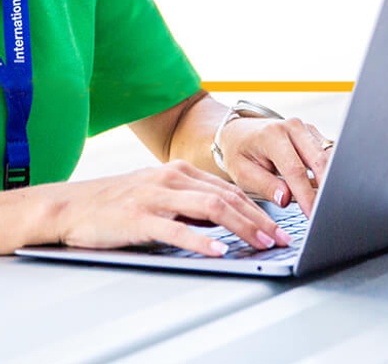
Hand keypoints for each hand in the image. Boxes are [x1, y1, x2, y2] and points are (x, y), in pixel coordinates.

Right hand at [46, 161, 293, 256]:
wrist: (72, 205)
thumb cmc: (118, 203)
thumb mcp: (160, 193)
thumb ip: (190, 202)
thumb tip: (226, 220)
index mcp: (181, 172)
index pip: (230, 190)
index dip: (258, 209)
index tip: (279, 226)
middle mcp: (173, 179)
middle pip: (227, 198)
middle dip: (260, 219)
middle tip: (280, 238)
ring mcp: (157, 196)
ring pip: (211, 208)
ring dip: (242, 227)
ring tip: (261, 243)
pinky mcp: (140, 217)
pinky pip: (177, 229)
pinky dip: (201, 240)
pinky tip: (219, 250)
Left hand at [219, 116, 332, 216]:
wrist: (240, 132)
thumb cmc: (240, 153)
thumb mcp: (242, 173)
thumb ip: (265, 185)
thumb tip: (285, 199)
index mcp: (272, 135)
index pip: (295, 169)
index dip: (305, 195)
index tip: (312, 214)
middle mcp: (292, 127)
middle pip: (318, 159)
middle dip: (326, 187)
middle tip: (327, 212)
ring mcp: (306, 129)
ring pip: (328, 155)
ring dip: (331, 179)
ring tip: (329, 203)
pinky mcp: (314, 134)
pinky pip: (328, 153)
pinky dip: (330, 171)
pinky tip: (327, 189)